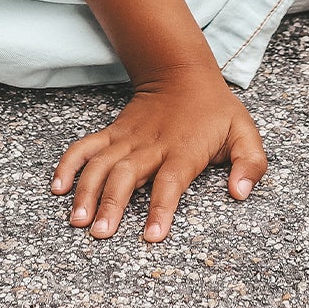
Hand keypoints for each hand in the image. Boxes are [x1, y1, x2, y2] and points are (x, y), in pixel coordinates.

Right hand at [51, 68, 267, 242]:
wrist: (182, 71)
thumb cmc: (216, 110)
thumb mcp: (244, 132)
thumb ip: (250, 163)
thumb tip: (241, 192)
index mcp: (184, 149)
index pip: (171, 181)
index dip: (162, 208)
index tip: (152, 236)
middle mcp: (152, 145)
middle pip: (128, 174)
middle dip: (112, 203)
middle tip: (100, 233)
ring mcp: (129, 138)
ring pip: (102, 163)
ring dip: (86, 190)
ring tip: (78, 220)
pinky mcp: (114, 133)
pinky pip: (86, 146)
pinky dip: (69, 164)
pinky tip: (58, 187)